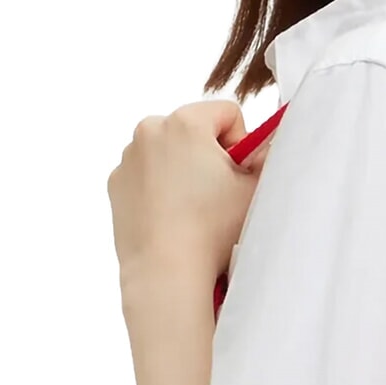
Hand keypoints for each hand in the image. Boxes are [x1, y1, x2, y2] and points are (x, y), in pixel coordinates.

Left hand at [107, 99, 269, 311]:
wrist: (166, 271)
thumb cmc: (213, 230)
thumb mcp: (256, 190)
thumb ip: (268, 157)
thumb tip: (266, 145)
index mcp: (185, 122)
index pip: (226, 113)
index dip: (241, 144)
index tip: (237, 175)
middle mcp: (150, 130)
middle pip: (194, 131)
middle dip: (209, 156)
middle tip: (218, 194)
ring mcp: (129, 158)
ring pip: (169, 152)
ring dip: (183, 170)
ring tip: (194, 209)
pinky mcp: (117, 183)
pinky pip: (147, 175)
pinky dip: (160, 188)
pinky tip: (172, 216)